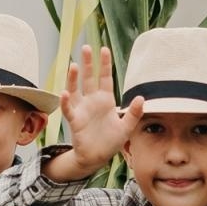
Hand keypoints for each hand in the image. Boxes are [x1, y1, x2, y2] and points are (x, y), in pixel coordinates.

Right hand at [50, 45, 142, 180]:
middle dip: (88, 63)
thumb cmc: (110, 142)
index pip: (105, 78)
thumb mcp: (127, 128)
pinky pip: (69, 109)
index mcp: (106, 100)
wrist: (97, 157)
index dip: (105, 64)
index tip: (104, 49)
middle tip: (86, 47)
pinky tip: (64, 93)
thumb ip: (134, 113)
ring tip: (74, 65)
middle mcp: (92, 101)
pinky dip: (66, 101)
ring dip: (74, 78)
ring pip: (76, 90)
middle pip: (89, 78)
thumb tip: (142, 97)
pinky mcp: (75, 120)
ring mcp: (82, 110)